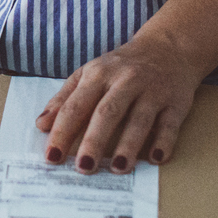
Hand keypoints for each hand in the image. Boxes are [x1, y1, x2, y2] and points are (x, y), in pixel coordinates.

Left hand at [33, 31, 210, 174]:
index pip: (76, 106)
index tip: (52, 157)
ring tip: (118, 169)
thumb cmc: (121, 67)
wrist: (167, 48)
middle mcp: (125, 81)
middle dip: (94, 141)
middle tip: (83, 168)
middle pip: (107, 113)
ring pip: (139, 119)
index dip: (62, 132)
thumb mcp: (89, 74)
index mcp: (98, 74)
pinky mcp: (176, 102)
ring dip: (129, 145)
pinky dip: (164, 141)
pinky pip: (170, 124)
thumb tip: (41, 125)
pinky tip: (155, 158)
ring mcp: (152, 91)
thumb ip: (64, 99)